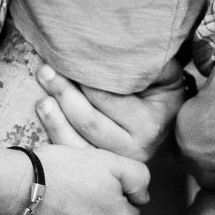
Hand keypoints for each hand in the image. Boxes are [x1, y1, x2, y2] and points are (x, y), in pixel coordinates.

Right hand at [29, 143, 150, 214]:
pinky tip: (51, 213)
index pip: (130, 208)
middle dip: (99, 206)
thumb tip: (144, 196)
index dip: (114, 189)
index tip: (93, 179)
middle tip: (77, 187)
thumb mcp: (107, 160)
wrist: (14, 191)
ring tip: (62, 198)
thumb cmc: (59, 172)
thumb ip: (137, 176)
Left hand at [33, 63, 183, 162]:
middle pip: (89, 121)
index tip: (69, 58)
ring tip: (42, 94)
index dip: (85, 78)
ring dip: (54, 118)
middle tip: (46, 70)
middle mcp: (134, 149)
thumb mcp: (167, 75)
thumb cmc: (165, 95)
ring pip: (77, 143)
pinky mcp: (102, 169)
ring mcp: (116, 162)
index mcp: (149, 124)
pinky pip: (74, 154)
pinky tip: (46, 114)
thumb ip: (150, 62)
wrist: (172, 130)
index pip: (108, 99)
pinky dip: (56, 135)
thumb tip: (124, 44)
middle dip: (64, 94)